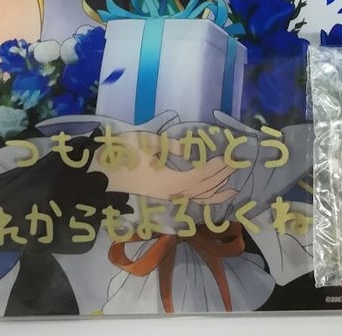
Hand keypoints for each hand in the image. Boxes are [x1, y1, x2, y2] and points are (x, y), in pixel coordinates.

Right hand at [91, 130, 238, 204]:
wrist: (103, 173)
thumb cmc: (125, 155)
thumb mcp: (149, 143)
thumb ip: (174, 147)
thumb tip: (194, 147)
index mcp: (172, 179)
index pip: (203, 174)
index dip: (219, 166)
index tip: (233, 156)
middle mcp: (175, 192)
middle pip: (205, 185)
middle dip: (223, 175)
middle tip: (238, 163)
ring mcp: (169, 196)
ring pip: (199, 197)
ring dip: (217, 191)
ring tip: (233, 187)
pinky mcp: (164, 195)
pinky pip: (190, 199)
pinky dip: (204, 199)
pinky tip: (210, 196)